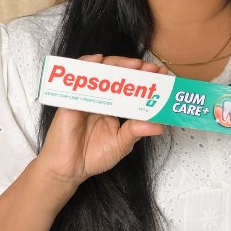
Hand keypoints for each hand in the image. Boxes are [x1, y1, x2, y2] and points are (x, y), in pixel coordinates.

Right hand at [36, 54, 165, 191]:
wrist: (68, 170)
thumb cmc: (92, 157)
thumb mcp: (121, 144)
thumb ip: (137, 132)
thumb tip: (159, 126)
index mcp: (113, 107)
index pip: (130, 87)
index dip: (146, 79)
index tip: (162, 76)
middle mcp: (100, 98)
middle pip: (117, 75)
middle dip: (136, 69)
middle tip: (152, 68)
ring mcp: (85, 96)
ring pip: (100, 71)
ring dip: (118, 64)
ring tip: (135, 65)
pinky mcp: (70, 99)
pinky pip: (76, 78)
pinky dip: (86, 65)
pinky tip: (98, 61)